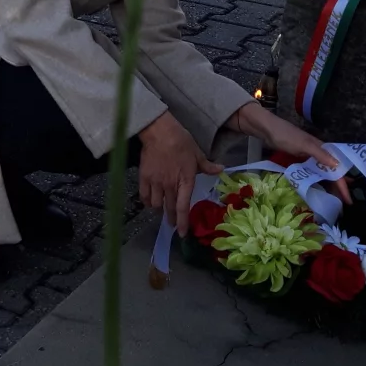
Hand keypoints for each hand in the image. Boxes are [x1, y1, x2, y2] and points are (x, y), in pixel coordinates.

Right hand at [136, 112, 221, 229]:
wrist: (159, 131)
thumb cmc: (181, 141)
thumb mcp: (197, 153)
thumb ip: (207, 166)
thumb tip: (221, 169)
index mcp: (185, 181)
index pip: (183, 207)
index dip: (183, 222)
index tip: (183, 234)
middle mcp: (170, 185)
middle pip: (169, 209)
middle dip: (172, 219)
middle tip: (173, 224)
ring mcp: (155, 182)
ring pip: (156, 204)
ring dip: (160, 209)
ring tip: (162, 209)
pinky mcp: (144, 177)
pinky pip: (144, 196)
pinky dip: (148, 201)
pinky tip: (151, 202)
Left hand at [231, 103, 352, 204]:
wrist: (265, 129)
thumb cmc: (285, 134)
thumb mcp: (303, 144)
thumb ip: (320, 154)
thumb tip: (338, 165)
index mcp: (323, 149)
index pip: (337, 170)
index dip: (343, 184)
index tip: (348, 200)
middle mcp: (318, 154)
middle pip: (332, 173)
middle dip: (339, 187)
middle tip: (344, 204)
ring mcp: (308, 158)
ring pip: (323, 174)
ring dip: (330, 186)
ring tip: (335, 201)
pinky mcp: (299, 161)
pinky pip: (312, 174)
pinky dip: (317, 182)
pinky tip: (319, 190)